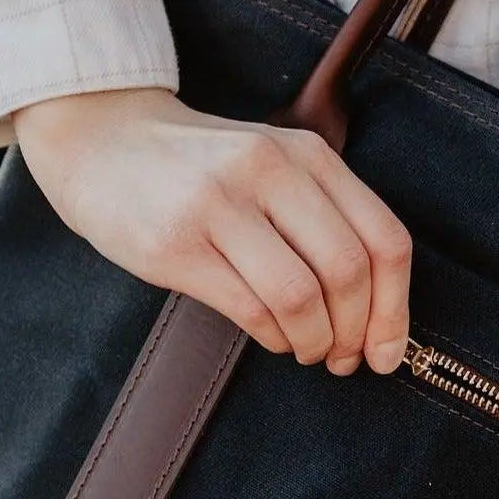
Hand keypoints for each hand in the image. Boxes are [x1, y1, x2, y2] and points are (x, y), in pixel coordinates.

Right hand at [16, 88, 412, 374]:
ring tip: (308, 350)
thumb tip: (377, 312)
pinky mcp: (175, 244)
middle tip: (345, 358)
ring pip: (301, 297)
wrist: (102, 140)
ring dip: (314, 341)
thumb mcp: (274, 164)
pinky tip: (273, 337)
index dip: (396, 308)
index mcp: (308, 154)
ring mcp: (219, 205)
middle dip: (356, 332)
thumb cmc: (200, 168)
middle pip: (348, 272)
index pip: (383, 239)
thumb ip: (325, 216)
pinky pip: (249, 308)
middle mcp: (269, 171)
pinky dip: (274, 337)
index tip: (388, 351)